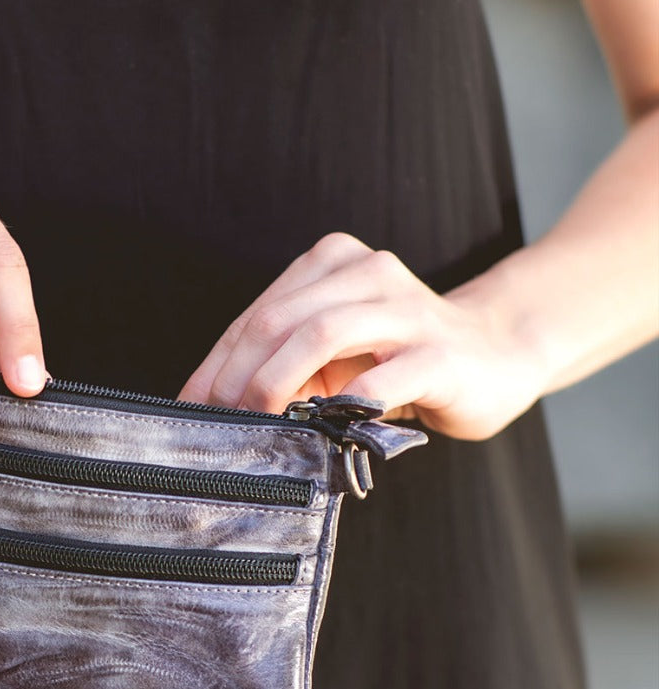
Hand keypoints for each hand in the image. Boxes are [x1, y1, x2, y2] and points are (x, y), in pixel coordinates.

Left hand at [177, 232, 544, 439]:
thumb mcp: (334, 355)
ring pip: (322, 335)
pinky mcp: (441, 354)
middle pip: (280, 320)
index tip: (191, 407)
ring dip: (277, 383)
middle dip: (237, 375)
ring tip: (257, 423)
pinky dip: (349, 403)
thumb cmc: (400, 358)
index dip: (216, 364)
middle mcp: (369, 273)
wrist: (496, 356)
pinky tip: (327, 425)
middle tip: (218, 422)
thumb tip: (217, 405)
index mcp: (335, 263)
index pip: (258, 314)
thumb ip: (284, 363)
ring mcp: (408, 310)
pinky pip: (386, 377)